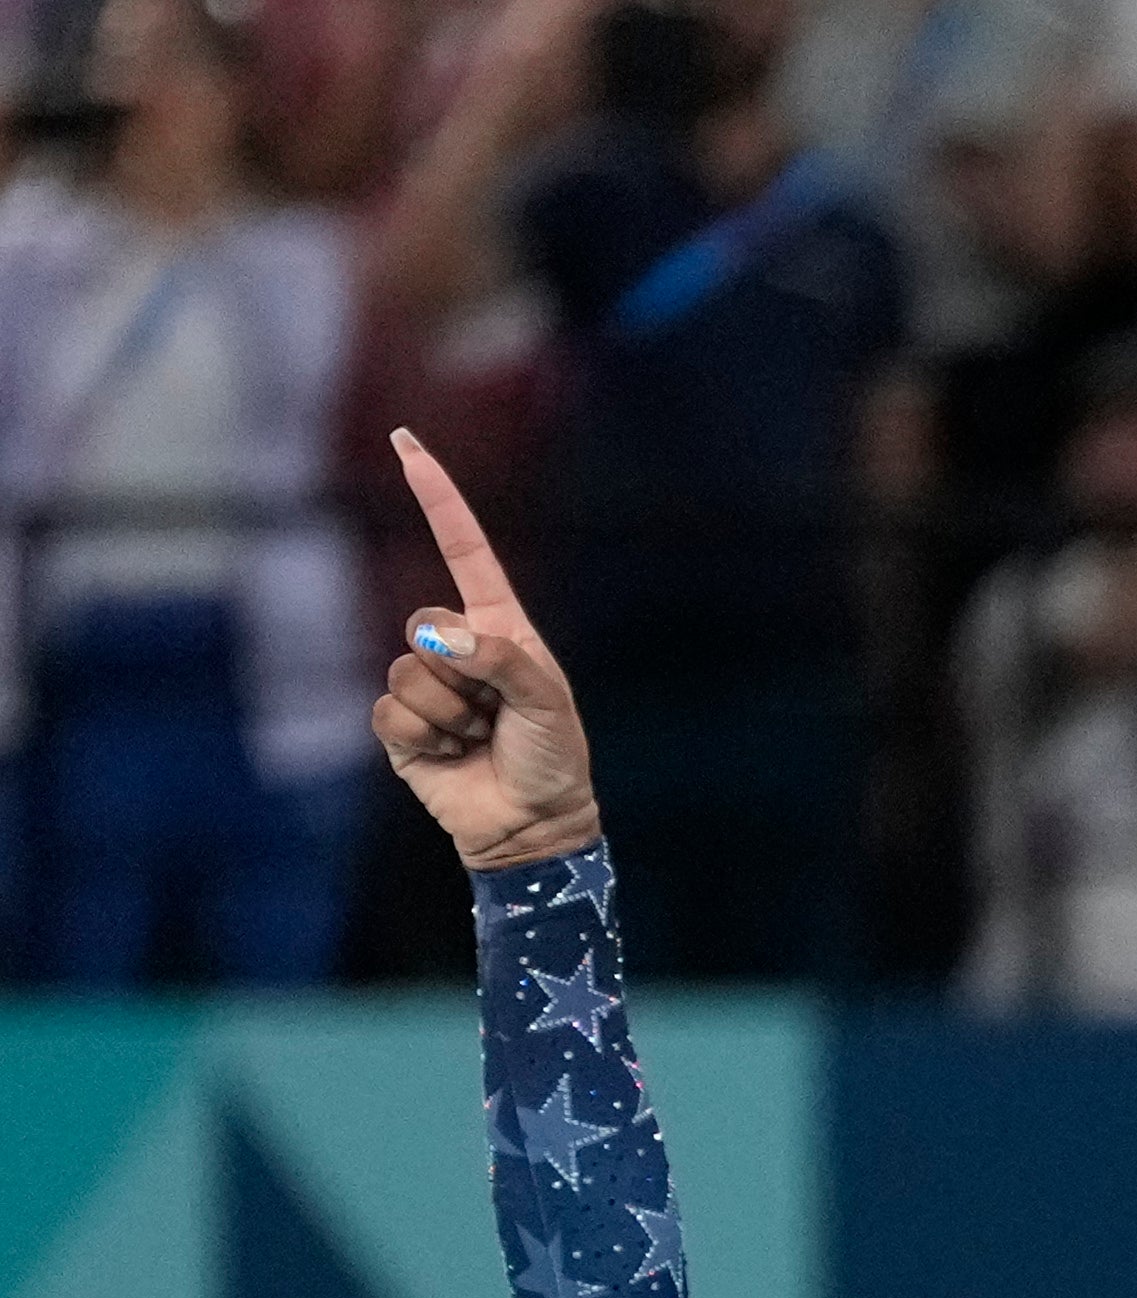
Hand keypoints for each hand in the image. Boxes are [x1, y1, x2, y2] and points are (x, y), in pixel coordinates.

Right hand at [367, 432, 597, 867]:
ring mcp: (423, 682)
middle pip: (423, 622)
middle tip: (496, 712)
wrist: (534, 824)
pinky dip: (426, 739)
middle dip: (463, 672)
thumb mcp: (546, 701)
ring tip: (480, 738)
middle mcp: (456, 645)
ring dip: (450, 714)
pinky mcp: (399, 724)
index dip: (436, 495)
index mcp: (498, 625)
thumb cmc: (553, 757)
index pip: (462, 547)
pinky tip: (452, 756)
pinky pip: (392, 712)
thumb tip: (440, 637)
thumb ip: (502, 659)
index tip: (406, 443)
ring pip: (407, 672)